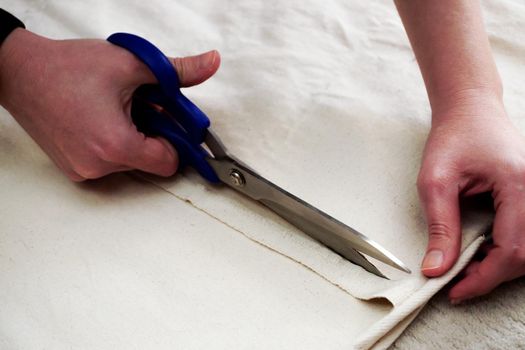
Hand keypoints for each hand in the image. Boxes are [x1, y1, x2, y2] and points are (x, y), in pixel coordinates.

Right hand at [0, 28, 219, 180]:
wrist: (19, 72)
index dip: (175, 140)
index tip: (169, 121)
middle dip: (152, 135)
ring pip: (129, 163)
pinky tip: (100, 119)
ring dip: (132, 138)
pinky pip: (108, 163)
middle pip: (149, 162)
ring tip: (115, 109)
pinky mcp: (73, 169)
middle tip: (139, 106)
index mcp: (116, 145)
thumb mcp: (131, 64)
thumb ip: (177, 70)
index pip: (168, 163)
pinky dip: (112, 145)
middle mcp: (98, 166)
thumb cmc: (67, 67)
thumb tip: (210, 63)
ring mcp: (83, 171)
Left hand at [417, 93, 524, 302]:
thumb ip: (440, 227)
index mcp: (519, 185)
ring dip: (501, 265)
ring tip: (466, 269)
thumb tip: (436, 268)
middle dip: (492, 276)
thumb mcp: (435, 182)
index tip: (454, 291)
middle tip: (458, 283)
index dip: (483, 278)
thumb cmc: (454, 137)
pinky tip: (480, 252)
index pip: (512, 249)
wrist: (470, 110)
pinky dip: (506, 250)